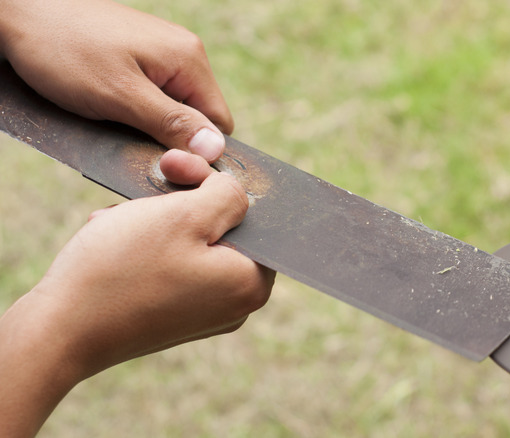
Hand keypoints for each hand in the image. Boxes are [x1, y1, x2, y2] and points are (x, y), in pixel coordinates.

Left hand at [0, 0, 231, 161]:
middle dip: (168, 137)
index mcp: (189, 59)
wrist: (16, 10)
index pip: (219, 123)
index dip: (196, 149)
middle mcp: (182, 53)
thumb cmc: (63, 48)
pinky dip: (132, 109)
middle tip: (129, 140)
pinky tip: (105, 107)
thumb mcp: (120, 96)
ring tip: (111, 120)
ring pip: (171, 109)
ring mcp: (159, 53)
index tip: (163, 159)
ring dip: (147, 125)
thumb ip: (171, 123)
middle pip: (196, 117)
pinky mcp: (137, 56)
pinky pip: (151, 95)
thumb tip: (215, 150)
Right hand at [0, 151, 273, 435]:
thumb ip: (227, 195)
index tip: (181, 169)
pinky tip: (115, 235)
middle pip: (223, 228)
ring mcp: (205, 314)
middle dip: (182, 200)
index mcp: (251, 283)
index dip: (218, 184)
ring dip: (158, 218)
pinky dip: (146, 245)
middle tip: (150, 184)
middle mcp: (237, 304)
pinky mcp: (173, 317)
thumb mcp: (184, 214)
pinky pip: (172, 265)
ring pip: (192, 242)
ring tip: (120, 217)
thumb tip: (237, 193)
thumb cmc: (122, 270)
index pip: (255, 215)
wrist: (58, 331)